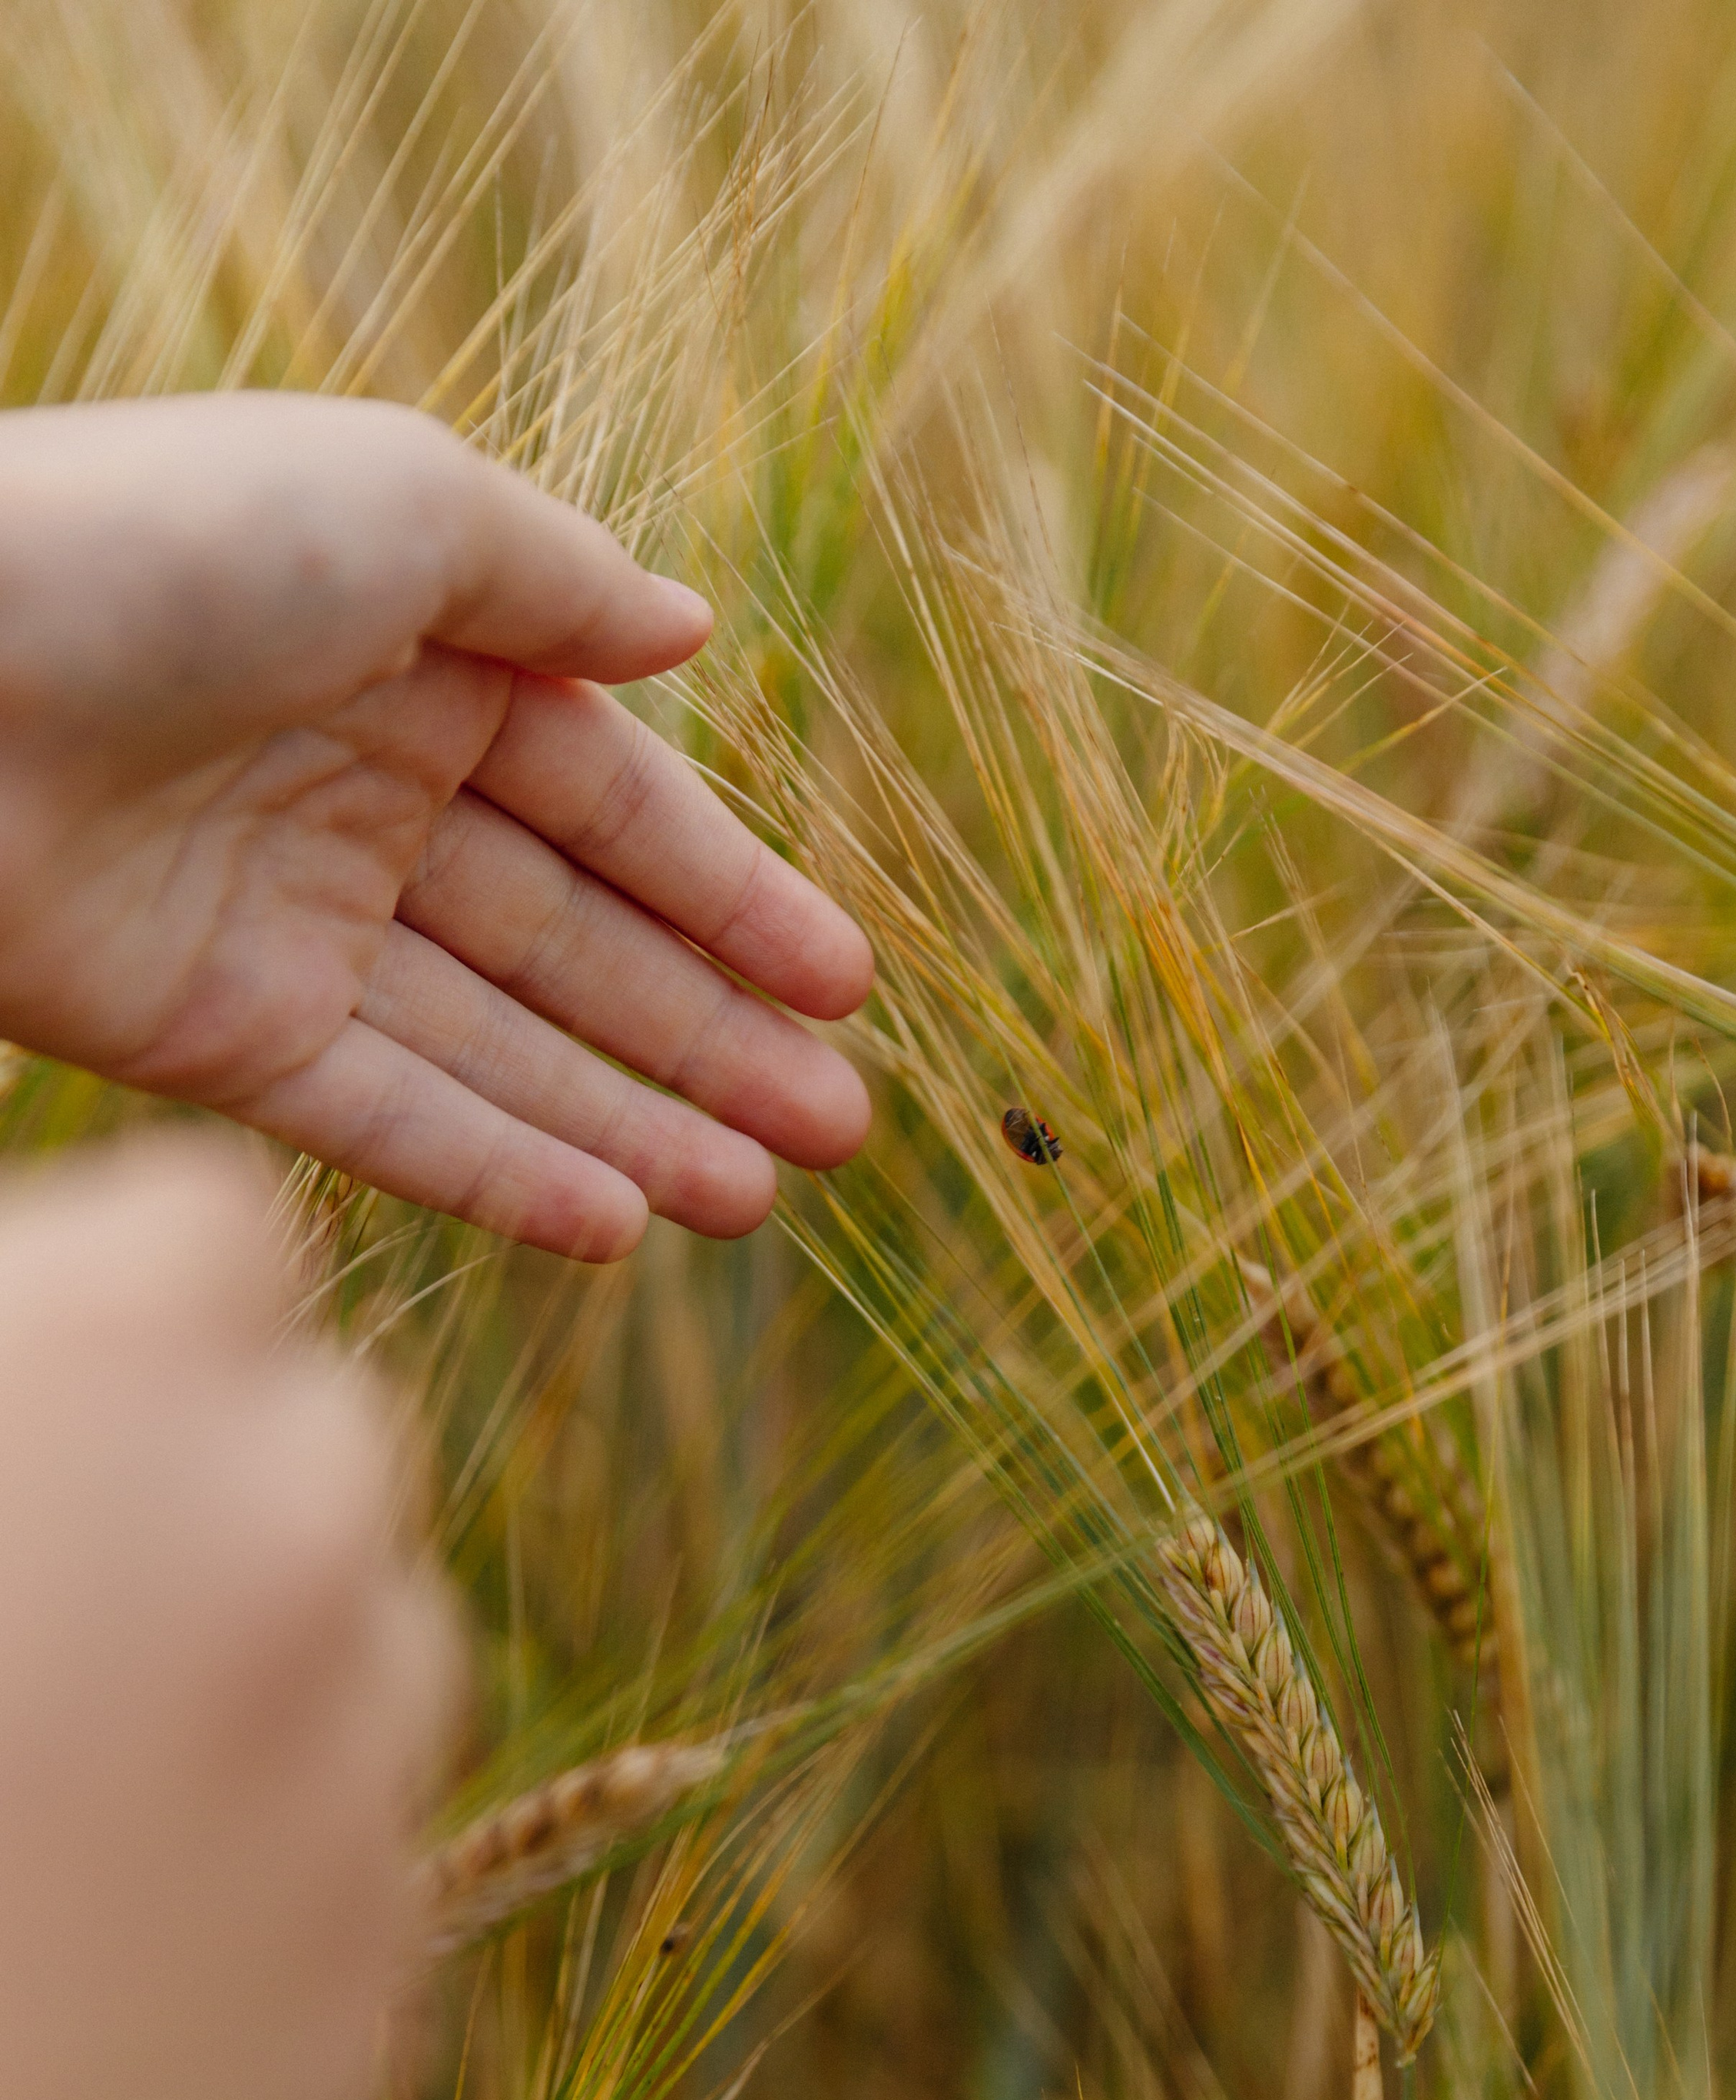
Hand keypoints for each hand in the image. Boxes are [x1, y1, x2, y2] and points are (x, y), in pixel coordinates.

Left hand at [0, 394, 872, 1260]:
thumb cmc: (157, 545)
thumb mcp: (396, 503)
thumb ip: (554, 581)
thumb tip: (688, 632)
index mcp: (411, 664)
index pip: (608, 807)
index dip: (731, 897)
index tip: (844, 987)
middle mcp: (361, 800)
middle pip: (574, 947)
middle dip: (710, 1038)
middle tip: (840, 1128)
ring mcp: (291, 926)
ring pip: (501, 1052)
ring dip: (633, 1127)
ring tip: (760, 1199)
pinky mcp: (218, 1037)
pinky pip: (389, 1121)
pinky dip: (502, 1174)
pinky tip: (621, 1225)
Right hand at [0, 1136, 462, 2099]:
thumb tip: (45, 1376)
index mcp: (132, 1361)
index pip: (231, 1245)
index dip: (126, 1314)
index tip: (44, 1401)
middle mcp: (301, 1552)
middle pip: (328, 1449)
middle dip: (212, 1492)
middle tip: (42, 1603)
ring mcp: (357, 1797)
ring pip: (373, 1665)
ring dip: (256, 1690)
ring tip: (41, 1796)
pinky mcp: (364, 2016)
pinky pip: (344, 1887)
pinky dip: (244, 1903)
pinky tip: (62, 1970)